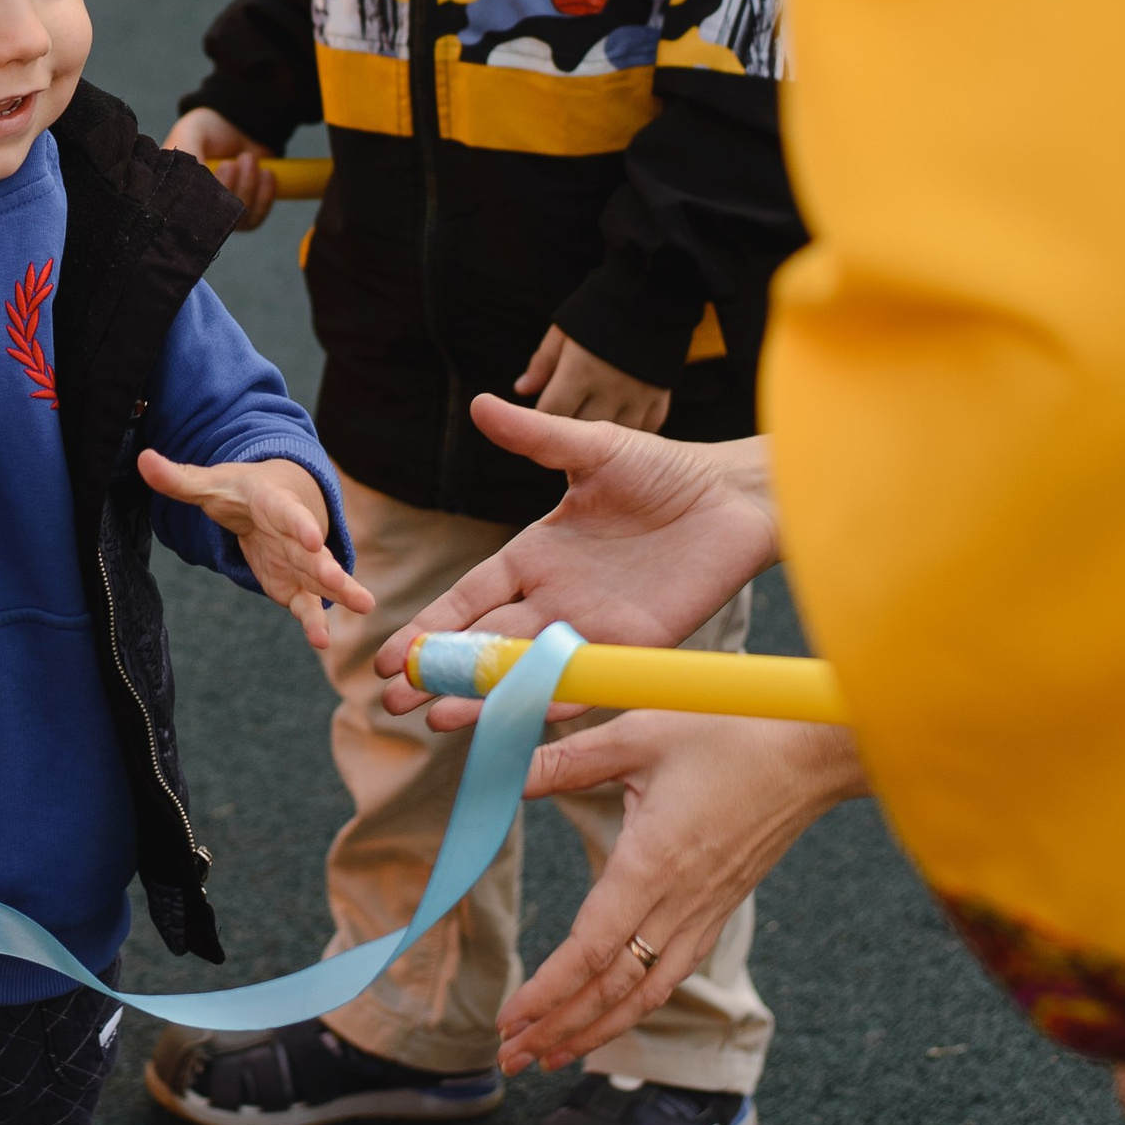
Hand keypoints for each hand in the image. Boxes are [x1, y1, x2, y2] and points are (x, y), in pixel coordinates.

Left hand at [135, 451, 374, 651]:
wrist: (271, 499)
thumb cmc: (239, 491)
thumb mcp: (210, 483)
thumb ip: (179, 479)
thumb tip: (143, 461)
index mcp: (276, 505)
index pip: (290, 515)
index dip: (301, 524)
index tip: (313, 537)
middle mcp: (295, 534)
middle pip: (314, 551)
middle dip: (327, 567)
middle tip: (341, 581)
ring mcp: (300, 562)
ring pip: (322, 578)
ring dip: (339, 592)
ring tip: (364, 606)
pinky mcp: (295, 585)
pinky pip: (307, 605)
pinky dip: (313, 621)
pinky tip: (322, 641)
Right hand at [165, 104, 275, 233]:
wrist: (238, 125)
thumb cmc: (207, 130)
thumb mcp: (191, 134)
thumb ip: (187, 154)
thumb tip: (194, 183)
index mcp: (173, 190)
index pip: (184, 211)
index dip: (203, 198)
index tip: (218, 173)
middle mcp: (194, 207)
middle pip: (212, 220)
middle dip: (228, 188)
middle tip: (231, 163)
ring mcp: (219, 215)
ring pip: (235, 220)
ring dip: (248, 186)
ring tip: (248, 158)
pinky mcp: (242, 215)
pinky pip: (254, 218)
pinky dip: (264, 196)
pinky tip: (266, 173)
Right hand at [371, 399, 778, 699]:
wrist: (735, 498)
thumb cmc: (664, 470)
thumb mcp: (593, 449)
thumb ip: (537, 436)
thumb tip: (482, 403)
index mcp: (535, 555)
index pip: (469, 599)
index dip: (429, 627)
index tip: (389, 655)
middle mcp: (555, 598)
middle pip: (484, 644)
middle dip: (438, 674)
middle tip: (393, 705)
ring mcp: (592, 627)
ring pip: (525, 670)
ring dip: (483, 697)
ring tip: (439, 722)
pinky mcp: (634, 647)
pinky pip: (587, 679)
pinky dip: (553, 700)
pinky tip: (521, 717)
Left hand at [490, 711, 866, 1073]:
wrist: (811, 753)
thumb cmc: (728, 734)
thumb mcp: (638, 733)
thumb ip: (568, 759)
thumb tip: (506, 770)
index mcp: (652, 865)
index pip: (592, 951)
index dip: (548, 992)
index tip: (510, 1019)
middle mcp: (679, 903)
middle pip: (611, 989)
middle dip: (557, 1029)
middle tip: (511, 1059)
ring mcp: (704, 913)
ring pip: (644, 993)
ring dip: (594, 1029)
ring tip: (550, 1055)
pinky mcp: (718, 910)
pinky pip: (672, 974)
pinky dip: (635, 1006)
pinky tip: (611, 1016)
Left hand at [514, 325, 670, 429]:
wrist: (653, 292)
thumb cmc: (598, 310)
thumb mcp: (562, 331)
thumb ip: (542, 363)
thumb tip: (522, 390)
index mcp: (579, 372)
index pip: (550, 415)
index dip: (540, 419)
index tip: (538, 417)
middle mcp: (609, 390)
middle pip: (580, 432)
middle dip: (567, 431)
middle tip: (561, 426)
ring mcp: (638, 396)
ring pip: (614, 438)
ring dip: (600, 436)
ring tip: (591, 432)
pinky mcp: (660, 397)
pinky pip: (645, 429)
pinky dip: (630, 431)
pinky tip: (621, 428)